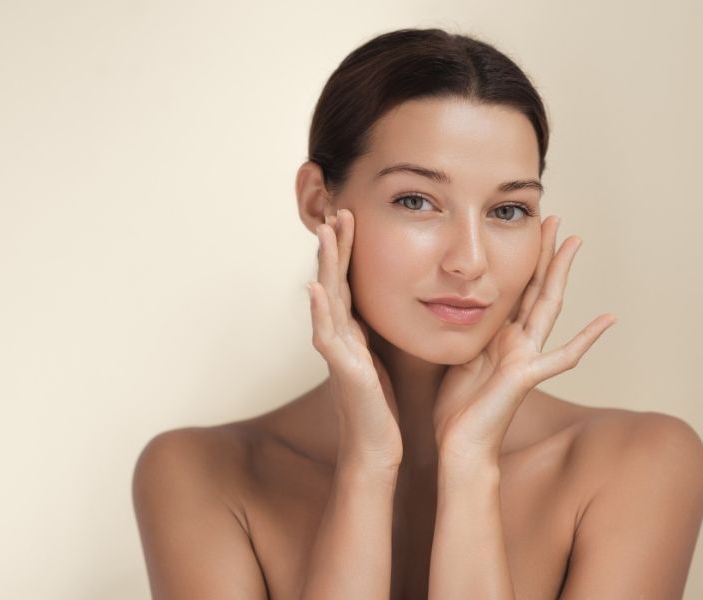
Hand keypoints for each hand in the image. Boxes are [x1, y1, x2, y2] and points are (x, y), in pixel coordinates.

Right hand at [307, 208, 402, 470]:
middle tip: (336, 209)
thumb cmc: (378, 404)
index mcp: (352, 330)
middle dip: (334, 246)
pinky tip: (315, 288)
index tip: (351, 215)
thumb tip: (387, 304)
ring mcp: (337, 352)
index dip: (347, 249)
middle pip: (333, 281)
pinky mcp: (342, 371)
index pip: (348, 280)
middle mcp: (339, 336)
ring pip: (327, 301)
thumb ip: (374, 331)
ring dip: (324, 266)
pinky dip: (319, 311)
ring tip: (324, 233)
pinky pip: (327, 337)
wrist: (374, 447)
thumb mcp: (380, 357)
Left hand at [432, 216, 616, 467]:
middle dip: (545, 253)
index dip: (523, 260)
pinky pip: (561, 356)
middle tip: (555, 218)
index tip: (527, 229)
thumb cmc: (457, 406)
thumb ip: (466, 331)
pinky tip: (607, 319)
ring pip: (550, 307)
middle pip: (536, 288)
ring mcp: (527, 357)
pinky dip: (586, 338)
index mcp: (500, 335)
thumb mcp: (457, 355)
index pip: (515, 288)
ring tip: (575, 242)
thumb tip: (454, 301)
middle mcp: (518, 341)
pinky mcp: (527, 377)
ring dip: (561, 274)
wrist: (460, 443)